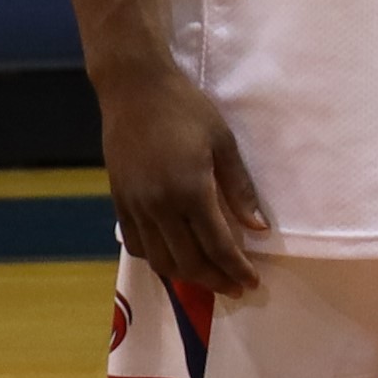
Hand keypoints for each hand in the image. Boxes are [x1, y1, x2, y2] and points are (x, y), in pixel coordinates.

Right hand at [101, 55, 268, 292]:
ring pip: (159, 258)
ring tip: (210, 279)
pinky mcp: (118, 200)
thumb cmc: (187, 110)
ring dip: (186, 276)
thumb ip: (240, 189)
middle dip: (215, 280)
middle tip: (236, 288)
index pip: (217, 245)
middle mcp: (159, 205)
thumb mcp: (224, 144)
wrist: (134, 89)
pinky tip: (174, 259)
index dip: (236, 269)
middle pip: (188, 261)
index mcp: (190, 190)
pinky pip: (136, 243)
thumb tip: (259, 228)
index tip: (252, 281)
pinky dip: (157, 258)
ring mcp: (134, 205)